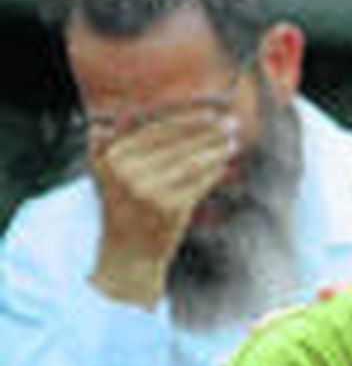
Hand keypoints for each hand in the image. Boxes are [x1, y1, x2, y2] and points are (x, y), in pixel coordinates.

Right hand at [87, 104, 237, 306]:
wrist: (127, 255)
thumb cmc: (122, 210)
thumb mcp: (104, 176)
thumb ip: (103, 147)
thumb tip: (106, 121)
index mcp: (113, 157)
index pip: (157, 130)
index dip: (187, 119)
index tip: (211, 111)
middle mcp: (129, 172)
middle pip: (178, 143)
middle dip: (209, 131)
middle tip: (232, 121)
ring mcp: (151, 190)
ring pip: (193, 161)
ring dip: (216, 149)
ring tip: (233, 140)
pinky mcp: (172, 208)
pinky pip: (200, 182)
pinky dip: (214, 171)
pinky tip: (225, 163)